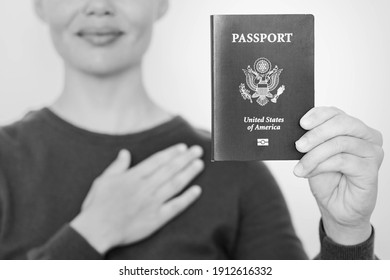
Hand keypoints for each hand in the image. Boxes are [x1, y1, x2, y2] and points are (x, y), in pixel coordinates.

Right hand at [70, 143, 203, 253]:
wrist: (97, 231)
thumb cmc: (97, 205)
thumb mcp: (103, 180)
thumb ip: (117, 166)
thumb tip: (125, 152)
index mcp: (134, 176)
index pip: (158, 160)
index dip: (172, 153)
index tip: (183, 147)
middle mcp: (146, 187)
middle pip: (170, 169)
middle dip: (185, 158)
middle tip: (198, 150)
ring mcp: (152, 203)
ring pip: (175, 184)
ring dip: (189, 173)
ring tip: (199, 164)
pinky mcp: (156, 219)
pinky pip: (175, 207)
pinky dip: (187, 198)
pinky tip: (197, 190)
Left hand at [294, 107, 383, 244]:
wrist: (336, 206)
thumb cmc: (328, 178)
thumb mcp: (315, 154)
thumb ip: (311, 140)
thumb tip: (296, 130)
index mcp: (353, 128)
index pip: (336, 113)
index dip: (318, 115)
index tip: (301, 123)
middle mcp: (367, 136)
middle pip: (341, 123)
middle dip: (316, 134)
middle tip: (298, 145)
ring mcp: (371, 152)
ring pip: (339, 143)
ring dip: (314, 155)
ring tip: (300, 166)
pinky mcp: (370, 169)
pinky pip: (342, 160)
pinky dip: (320, 166)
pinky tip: (309, 172)